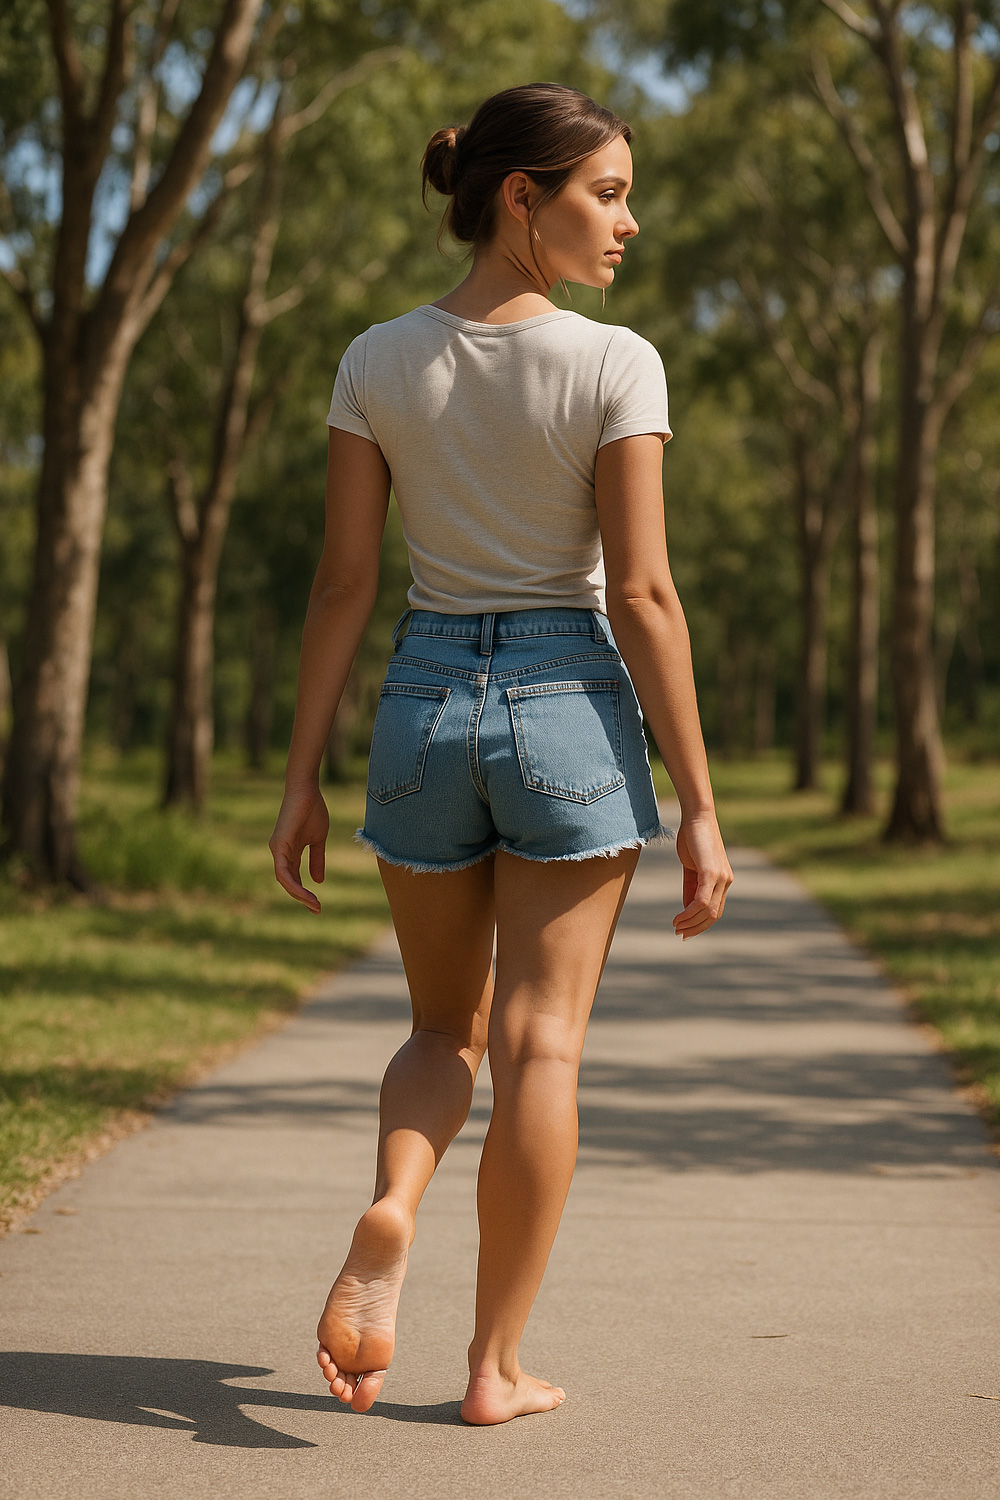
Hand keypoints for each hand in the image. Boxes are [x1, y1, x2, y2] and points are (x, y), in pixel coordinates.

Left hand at [269, 784, 329, 913]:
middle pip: (288, 882)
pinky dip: (293, 884)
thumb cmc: (312, 811)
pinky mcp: (279, 846)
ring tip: (314, 904)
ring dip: (299, 895)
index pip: (294, 878)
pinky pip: (283, 872)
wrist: (307, 791)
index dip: (305, 892)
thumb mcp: (318, 840)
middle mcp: (280, 853)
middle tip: (317, 909)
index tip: (317, 905)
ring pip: (285, 880)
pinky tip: (305, 892)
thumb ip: (317, 859)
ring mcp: (278, 850)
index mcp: (289, 852)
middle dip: (302, 898)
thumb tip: (318, 881)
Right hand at [673, 811, 732, 939]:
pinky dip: (690, 912)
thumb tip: (688, 908)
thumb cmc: (693, 838)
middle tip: (679, 933)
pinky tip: (679, 917)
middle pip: (713, 915)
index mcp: (722, 880)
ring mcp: (720, 877)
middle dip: (696, 927)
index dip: (701, 924)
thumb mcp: (691, 867)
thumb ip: (691, 887)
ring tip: (676, 926)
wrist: (697, 817)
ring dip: (690, 922)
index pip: (715, 910)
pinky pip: (702, 900)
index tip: (685, 931)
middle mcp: (725, 881)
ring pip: (708, 910)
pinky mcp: (711, 872)